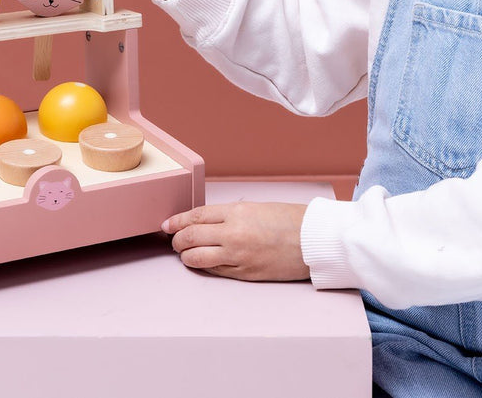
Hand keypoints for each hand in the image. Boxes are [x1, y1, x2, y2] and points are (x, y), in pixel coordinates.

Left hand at [161, 202, 310, 281]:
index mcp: (236, 212)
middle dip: (177, 240)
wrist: (315, 240)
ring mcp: (238, 255)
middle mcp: (233, 233)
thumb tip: (205, 222)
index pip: (195, 216)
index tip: (167, 225)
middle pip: (190, 237)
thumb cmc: (290, 221)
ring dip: (186, 256)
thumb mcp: (256, 208)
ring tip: (186, 254)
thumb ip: (230, 215)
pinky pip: (215, 271)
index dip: (176, 221)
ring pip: (197, 258)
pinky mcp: (246, 273)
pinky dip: (205, 266)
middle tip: (174, 241)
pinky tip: (204, 262)